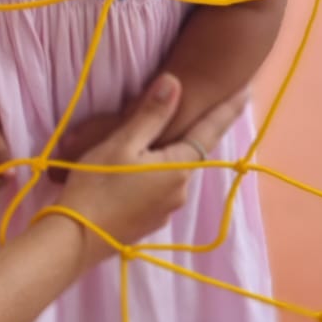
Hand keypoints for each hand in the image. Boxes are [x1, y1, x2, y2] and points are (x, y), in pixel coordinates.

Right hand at [53, 74, 247, 270]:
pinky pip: (154, 192)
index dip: (227, 109)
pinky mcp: (149, 223)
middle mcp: (180, 190)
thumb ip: (150, 115)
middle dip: (176, 137)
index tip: (247, 89)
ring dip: (157, 162)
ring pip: (167, 174)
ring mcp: (166, 211)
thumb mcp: (121, 144)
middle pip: (185, 153)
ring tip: (129, 155)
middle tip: (164, 119)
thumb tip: (175, 82)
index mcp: (177, 167)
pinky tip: (122, 181)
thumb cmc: (96, 186)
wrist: (74, 239)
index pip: (210, 131)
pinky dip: (145, 181)